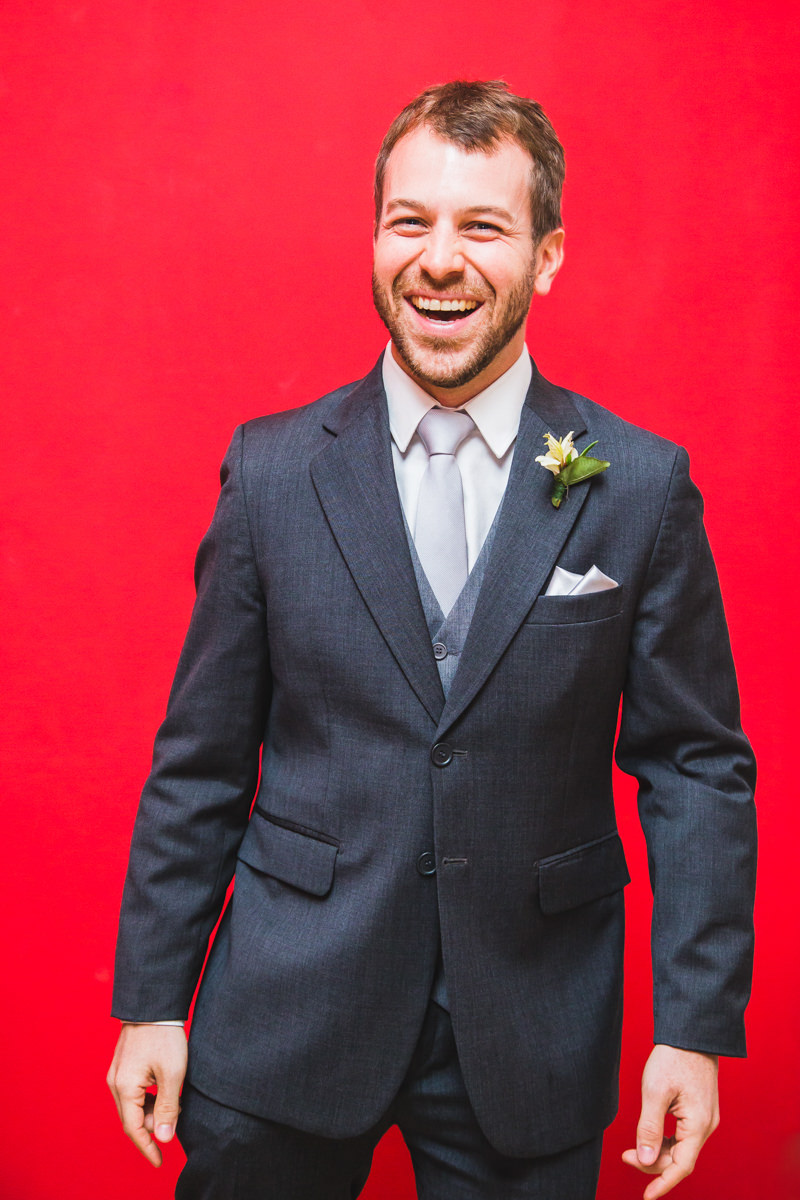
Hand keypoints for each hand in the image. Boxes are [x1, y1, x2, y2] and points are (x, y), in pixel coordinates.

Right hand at [107, 1023, 187, 1166]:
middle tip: (176, 1118)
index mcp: (124, 1087)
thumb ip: (167, 1107)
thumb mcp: (172, 1073)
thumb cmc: (164, 1036)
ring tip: (174, 1102)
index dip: (147, 1147)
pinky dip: (148, 1099)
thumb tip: (164, 1138)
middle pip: (132, 1118)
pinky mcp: (122, 1066)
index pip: (133, 1128)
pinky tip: (165, 1091)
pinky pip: (132, 1093)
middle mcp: (115, 1083)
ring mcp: (117, 1074)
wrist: (153, 1003)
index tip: (160, 1161)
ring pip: (133, 1106)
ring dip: (152, 1111)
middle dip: (153, 1125)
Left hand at [622, 1044, 718, 1198]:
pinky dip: (666, 1140)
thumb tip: (644, 1160)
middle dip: (652, 1163)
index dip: (662, 1183)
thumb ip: (649, 1128)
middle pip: (679, 1159)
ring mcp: (705, 1117)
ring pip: (681, 1148)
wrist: (690, 1032)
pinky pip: (683, 1135)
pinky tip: (650, 1136)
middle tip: (625, 1156)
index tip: (646, 1197)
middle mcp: (706, 1125)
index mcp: (698, 1125)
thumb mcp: (655, 1092)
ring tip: (632, 1149)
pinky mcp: (700, 1109)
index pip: (681, 1167)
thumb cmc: (673, 1057)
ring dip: (658, 1152)